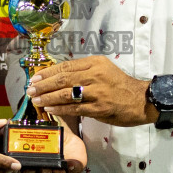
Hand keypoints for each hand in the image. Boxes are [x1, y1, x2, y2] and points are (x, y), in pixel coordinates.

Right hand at [22, 116, 86, 172]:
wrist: (65, 136)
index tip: (27, 167)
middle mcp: (43, 171)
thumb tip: (14, 122)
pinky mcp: (71, 171)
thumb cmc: (48, 135)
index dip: (26, 172)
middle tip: (44, 169)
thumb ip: (26, 128)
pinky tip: (72, 165)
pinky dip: (73, 170)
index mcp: (32, 163)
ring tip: (58, 170)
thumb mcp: (37, 129)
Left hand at [28, 56, 155, 127]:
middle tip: (30, 89)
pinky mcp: (99, 108)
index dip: (48, 72)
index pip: (65, 66)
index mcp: (94, 63)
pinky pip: (75, 108)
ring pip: (66, 93)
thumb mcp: (103, 70)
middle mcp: (95, 74)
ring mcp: (97, 92)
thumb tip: (59, 76)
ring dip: (48, 97)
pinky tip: (50, 109)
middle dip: (43, 85)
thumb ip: (84, 71)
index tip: (35, 78)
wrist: (141, 100)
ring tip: (36, 100)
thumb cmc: (120, 85)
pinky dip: (60, 109)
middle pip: (63, 79)